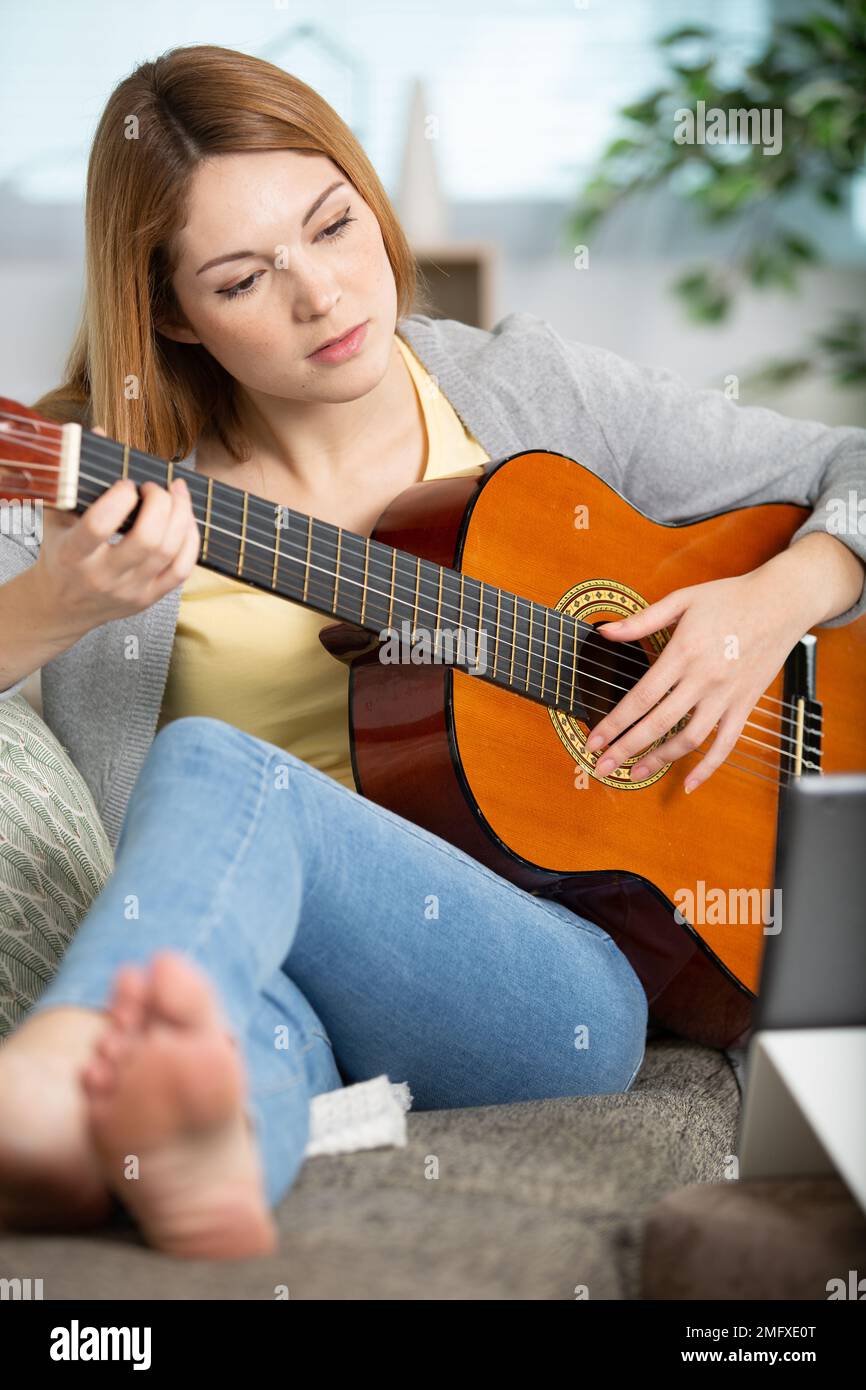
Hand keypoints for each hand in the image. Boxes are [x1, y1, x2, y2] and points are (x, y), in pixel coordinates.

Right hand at [32, 425, 200, 637]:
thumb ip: (78, 477)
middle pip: (147, 540)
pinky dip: (191, 540)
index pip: (101, 525)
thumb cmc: (60, 553)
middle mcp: (102, 576)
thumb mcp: (58, 516)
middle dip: (160, 503)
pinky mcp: (149, 599)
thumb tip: (102, 432)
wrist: (61, 605)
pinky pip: (182, 570)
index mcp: (73, 554)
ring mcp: (129, 590)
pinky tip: (187, 520)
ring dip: (181, 515)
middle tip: (155, 487)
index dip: (120, 497)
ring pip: (169, 552)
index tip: (126, 483)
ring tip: (177, 493)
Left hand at [583, 570, 806, 793]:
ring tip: (635, 774)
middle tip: (602, 766)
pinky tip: (689, 783)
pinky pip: (726, 743)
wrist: (781, 602)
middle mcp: (704, 678)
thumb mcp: (682, 600)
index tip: (594, 740)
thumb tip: (605, 633)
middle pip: (658, 723)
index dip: (615, 723)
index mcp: (683, 652)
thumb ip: (641, 620)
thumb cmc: (729, 598)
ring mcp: (726, 695)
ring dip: (660, 760)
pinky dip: (708, 767)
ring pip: (689, 739)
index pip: (641, 697)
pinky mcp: (745, 705)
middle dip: (626, 748)